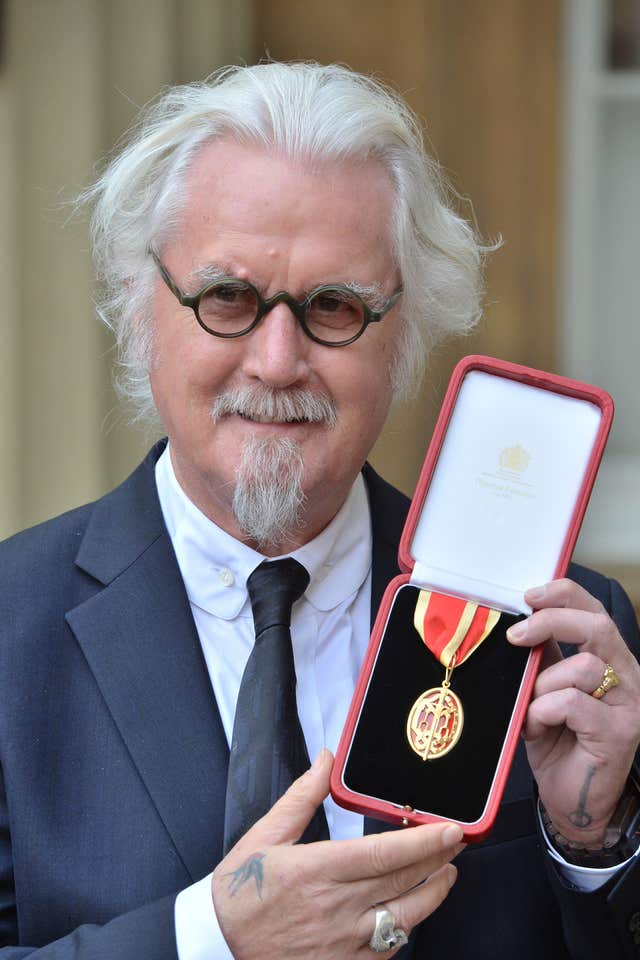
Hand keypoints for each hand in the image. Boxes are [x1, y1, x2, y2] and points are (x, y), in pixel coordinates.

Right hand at [212, 749, 462, 958]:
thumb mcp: (264, 836)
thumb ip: (301, 797)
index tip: (450, 830)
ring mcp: (343, 943)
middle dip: (438, 860)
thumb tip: (325, 760)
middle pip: (403, 883)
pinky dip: (407, 927)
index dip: (423, 843)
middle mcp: (336, 908)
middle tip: (459, 842)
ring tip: (446, 873)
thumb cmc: (241, 892)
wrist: (218, 947)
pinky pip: (388, 949)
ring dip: (433, 894)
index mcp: (317, 870)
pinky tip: (413, 911)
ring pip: (405, 919)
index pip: (384, 854)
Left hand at [507, 578, 639, 846]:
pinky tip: (539, 728)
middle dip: (551, 622)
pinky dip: (545, 711)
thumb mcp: (546, 690)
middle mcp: (628, 677)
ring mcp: (628, 705)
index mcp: (611, 659)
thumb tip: (518, 623)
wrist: (572, 801)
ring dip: (544, 685)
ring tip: (533, 709)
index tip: (528, 595)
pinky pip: (572, 703)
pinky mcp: (618, 733)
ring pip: (582, 667)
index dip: (564, 595)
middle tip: (516, 636)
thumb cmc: (558, 743)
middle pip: (597, 626)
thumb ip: (544, 658)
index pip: (594, 610)